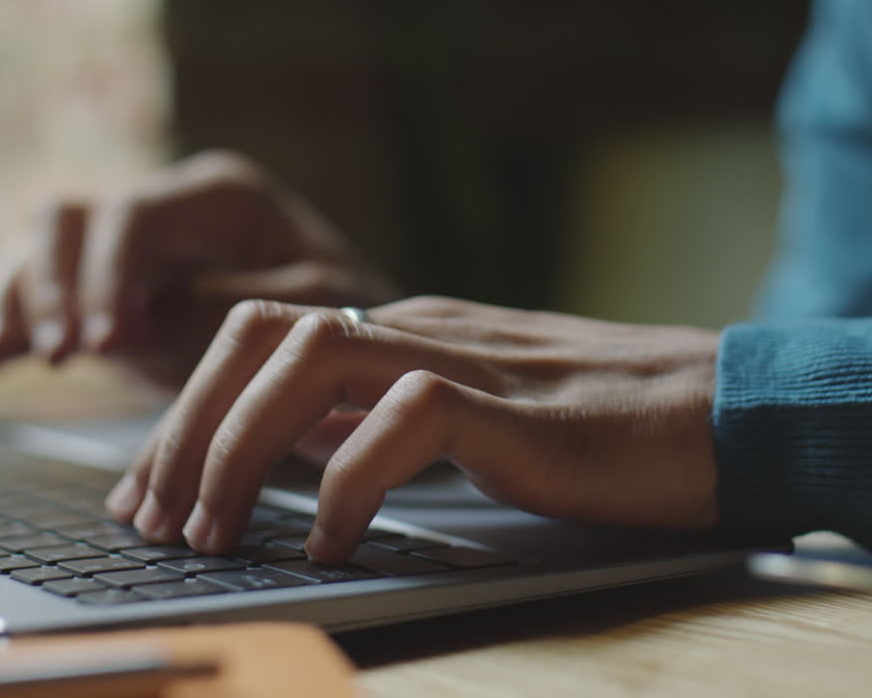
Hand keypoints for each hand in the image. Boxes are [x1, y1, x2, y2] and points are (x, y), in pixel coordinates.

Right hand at [0, 150, 396, 388]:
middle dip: (54, 286)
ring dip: (15, 301)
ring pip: (39, 249)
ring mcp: (130, 252)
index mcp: (219, 197)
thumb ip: (235, 306)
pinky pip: (40, 296)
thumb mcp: (318, 307)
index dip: (108, 274)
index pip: (134, 215)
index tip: (109, 340)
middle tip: (65, 355)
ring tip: (0, 359)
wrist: (354, 344)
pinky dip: (5, 324)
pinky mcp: (111, 295)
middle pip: (68, 220)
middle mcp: (165, 212)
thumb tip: (149, 319)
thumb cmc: (351, 315)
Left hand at [103, 296, 720, 560]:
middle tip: (151, 519)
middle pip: (256, 338)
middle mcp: (416, 328)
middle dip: (183, 429)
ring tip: (212, 531)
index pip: (258, 342)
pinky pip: (401, 423)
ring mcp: (461, 358)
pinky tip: (331, 543)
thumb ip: (384, 418)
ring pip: (306, 362)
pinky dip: (346, 485)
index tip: (149, 491)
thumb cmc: (602, 428)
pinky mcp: (508, 404)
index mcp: (401, 331)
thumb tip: (301, 449)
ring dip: (239, 448)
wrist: (722, 410)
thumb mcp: (468, 416)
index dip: (186, 413)